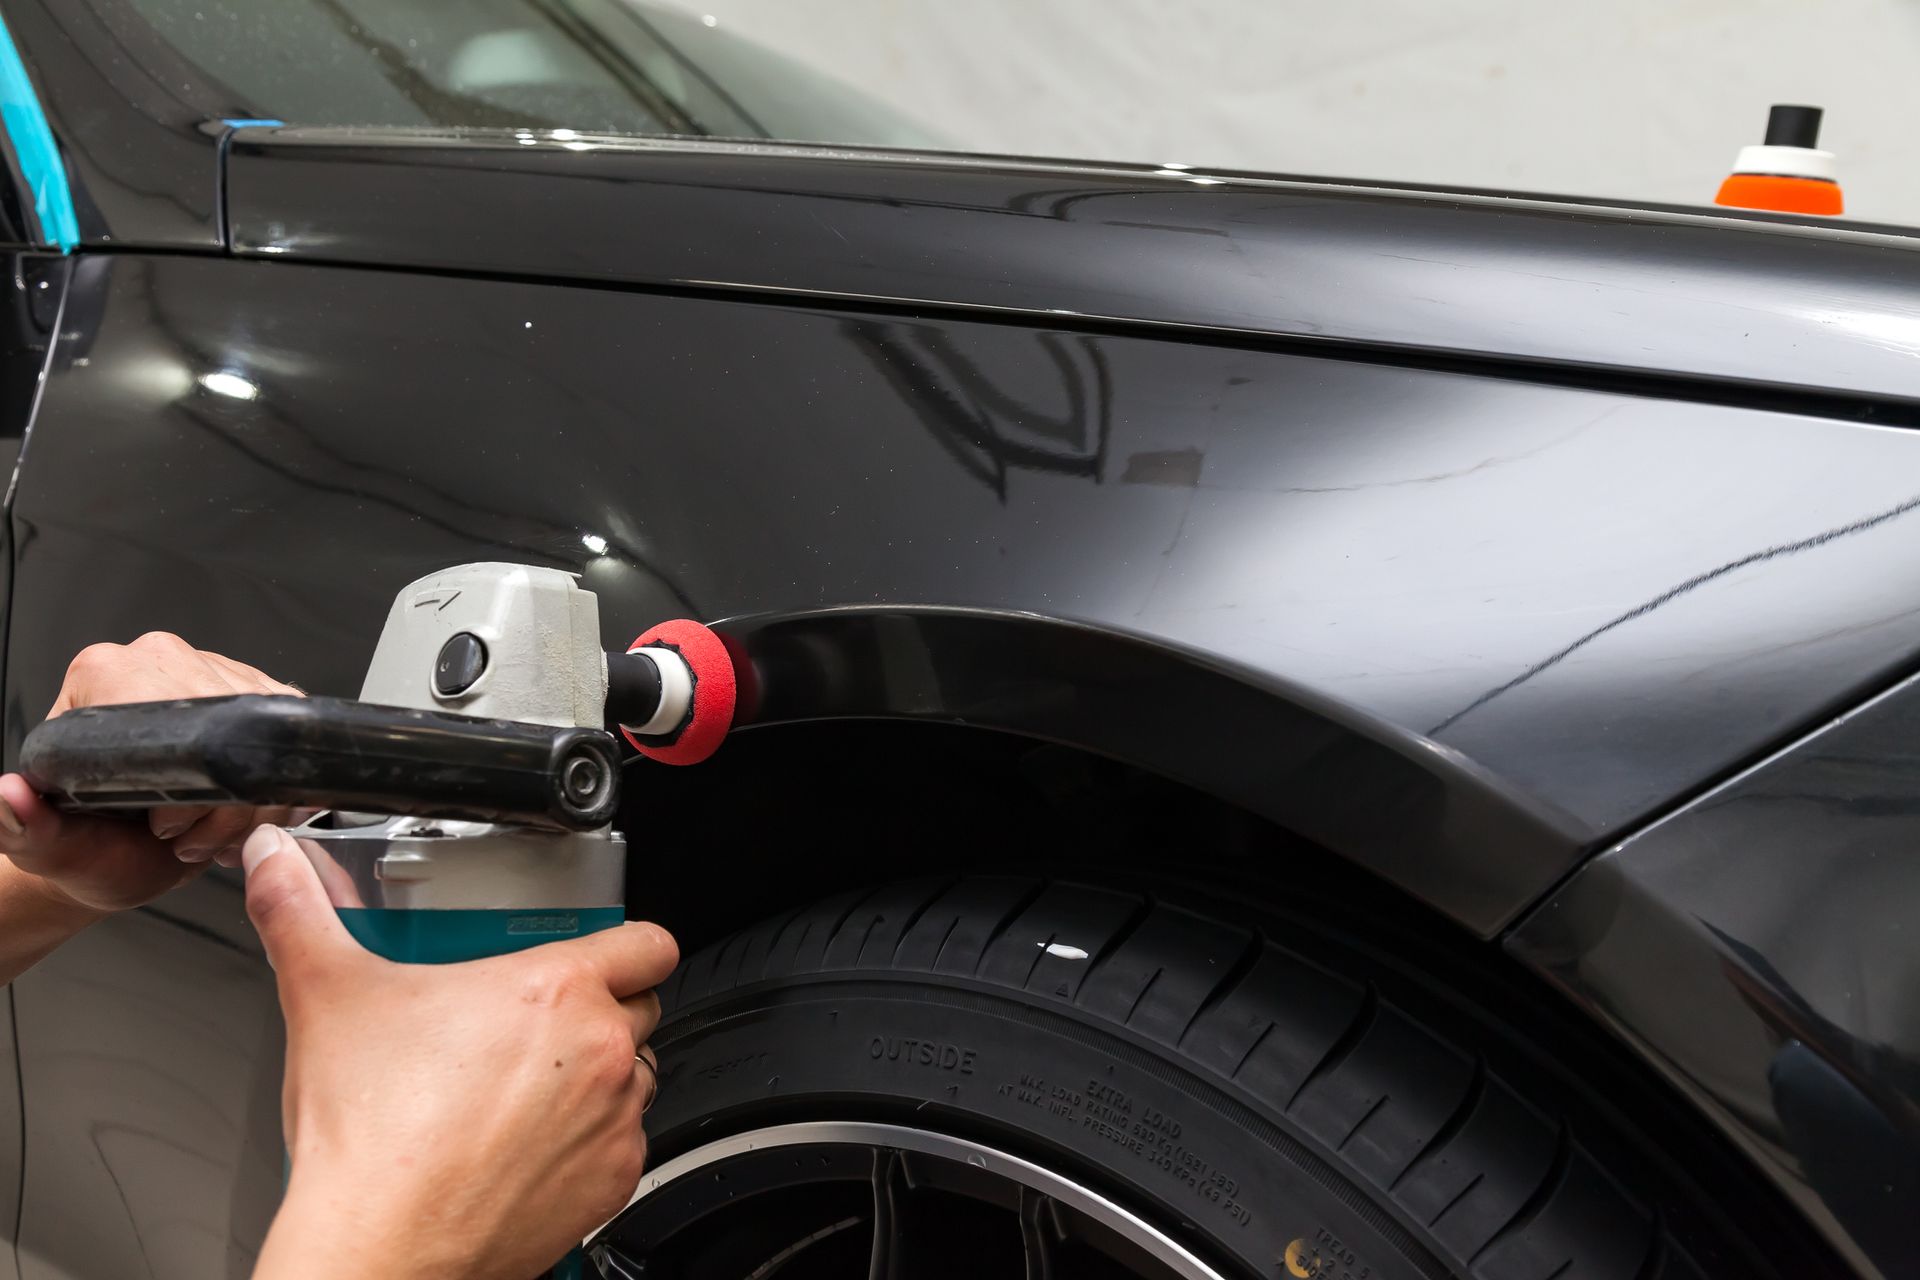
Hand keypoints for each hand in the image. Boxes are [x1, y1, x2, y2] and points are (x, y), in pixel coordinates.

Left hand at [0, 631, 303, 916]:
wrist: (122, 857)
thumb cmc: (87, 844)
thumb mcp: (46, 848)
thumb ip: (18, 827)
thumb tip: (6, 796)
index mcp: (102, 675)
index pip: (171, 708)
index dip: (180, 775)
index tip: (163, 818)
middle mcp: (159, 658)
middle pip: (227, 723)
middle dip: (221, 800)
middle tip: (186, 834)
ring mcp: (215, 670)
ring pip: (266, 734)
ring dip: (252, 801)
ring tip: (209, 828)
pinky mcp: (258, 691)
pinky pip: (290, 738)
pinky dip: (275, 791)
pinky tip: (240, 811)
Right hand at [245, 826, 674, 1279]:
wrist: (381, 1249)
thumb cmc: (370, 1138)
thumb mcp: (327, 998)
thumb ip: (298, 916)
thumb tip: (272, 863)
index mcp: (555, 991)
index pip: (646, 941)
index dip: (628, 941)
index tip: (599, 950)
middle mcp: (601, 1052)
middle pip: (638, 1007)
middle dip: (598, 1009)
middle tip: (534, 1024)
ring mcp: (614, 1120)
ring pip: (635, 1076)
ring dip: (596, 1075)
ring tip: (526, 1088)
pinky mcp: (613, 1179)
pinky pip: (624, 1142)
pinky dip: (589, 1140)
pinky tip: (529, 1143)